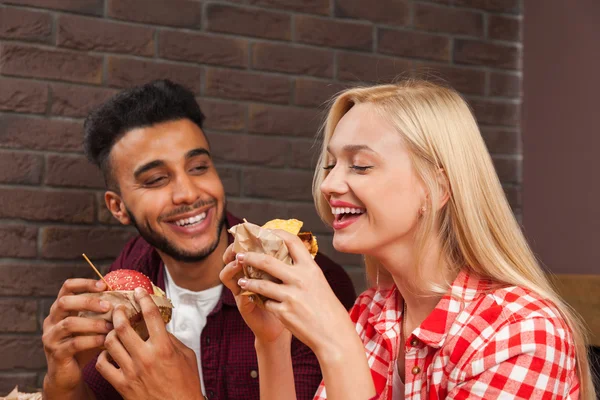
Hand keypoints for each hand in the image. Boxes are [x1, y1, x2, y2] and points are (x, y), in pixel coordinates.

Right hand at [42, 279, 112, 391]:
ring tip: (110, 326)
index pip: (67, 287)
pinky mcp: (56, 353)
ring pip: (69, 323)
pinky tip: (105, 341)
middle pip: (64, 302)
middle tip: (108, 306)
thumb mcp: (92, 326)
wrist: (68, 375)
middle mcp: (52, 321)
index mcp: (60, 309)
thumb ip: (101, 313)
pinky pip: (74, 344)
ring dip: (93, 323)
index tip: (103, 285)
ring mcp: (51, 337)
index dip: (84, 283)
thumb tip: (127, 298)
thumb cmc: (84, 346)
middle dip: (88, 302)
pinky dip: (92, 340)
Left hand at [96, 288, 202, 399]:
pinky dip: (103, 356)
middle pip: (123, 327)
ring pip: (110, 343)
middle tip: (118, 308)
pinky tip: (108, 352)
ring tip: (112, 330)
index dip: (143, 299)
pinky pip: (102, 365)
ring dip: (110, 333)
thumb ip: (172, 339)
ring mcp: (131, 372)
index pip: (151, 316)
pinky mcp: (122, 386)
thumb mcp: (187, 356)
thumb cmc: (186, 383)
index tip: (138, 291)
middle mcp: (146, 357)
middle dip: (118, 313)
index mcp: (164, 348)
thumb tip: (159, 327)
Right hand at [220, 244, 289, 343]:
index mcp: (256, 268)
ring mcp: (242, 291)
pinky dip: (240, 288)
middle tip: (240, 242)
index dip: (246, 239)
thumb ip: (285, 262)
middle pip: (230, 257)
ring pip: (226, 274)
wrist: (285, 326)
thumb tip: (293, 240)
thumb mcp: (287, 277)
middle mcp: (246, 277)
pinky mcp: (244, 305)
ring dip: (232, 266)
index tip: (254, 230)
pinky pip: (237, 294)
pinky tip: (244, 283)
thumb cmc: (287, 300)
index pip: (246, 249)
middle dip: (233, 248)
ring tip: (239, 261)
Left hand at [233, 230, 356, 358]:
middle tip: (240, 255)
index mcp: (311, 268)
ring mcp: (291, 296)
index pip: (292, 241)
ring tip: (242, 281)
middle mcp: (301, 279)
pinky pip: (267, 303)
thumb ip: (303, 271)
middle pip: (268, 261)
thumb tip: (286, 258)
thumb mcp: (319, 283)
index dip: (275, 233)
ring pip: (261, 284)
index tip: (263, 232)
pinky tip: (259, 302)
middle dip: (250, 257)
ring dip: (249, 282)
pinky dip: (262, 302)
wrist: (334, 335)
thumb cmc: (328, 309)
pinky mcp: (284, 313)